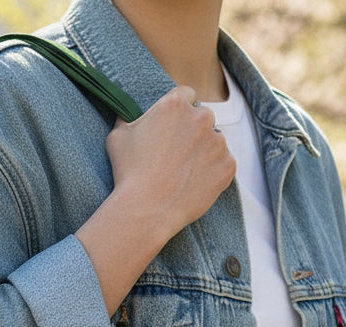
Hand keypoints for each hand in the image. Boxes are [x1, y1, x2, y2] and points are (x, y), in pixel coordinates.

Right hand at [105, 86, 235, 241]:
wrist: (146, 211)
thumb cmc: (128, 173)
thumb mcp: (117, 136)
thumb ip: (128, 117)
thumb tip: (127, 112)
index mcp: (176, 104)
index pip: (186, 96)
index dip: (179, 113)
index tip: (173, 129)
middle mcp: (202, 118)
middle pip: (203, 118)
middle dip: (193, 132)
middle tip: (177, 155)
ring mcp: (218, 142)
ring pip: (214, 142)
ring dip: (204, 153)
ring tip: (183, 175)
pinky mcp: (228, 166)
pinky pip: (223, 165)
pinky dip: (213, 173)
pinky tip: (193, 185)